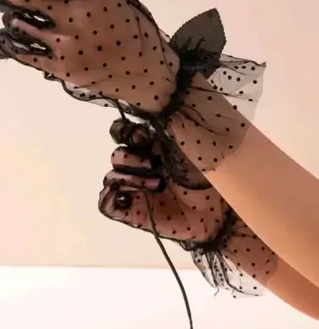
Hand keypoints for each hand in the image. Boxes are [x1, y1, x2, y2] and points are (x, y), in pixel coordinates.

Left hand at [0, 0, 178, 112]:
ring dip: (10, 15)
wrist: (147, 72)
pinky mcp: (61, 68)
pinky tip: (5, 37)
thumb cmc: (135, 27)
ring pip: (21, 25)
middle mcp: (72, 17)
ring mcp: (65, 45)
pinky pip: (26, 55)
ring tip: (8, 12)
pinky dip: (12, 45)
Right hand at [100, 119, 227, 242]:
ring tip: (157, 184)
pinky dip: (109, 197)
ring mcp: (136, 190)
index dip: (127, 131)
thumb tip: (153, 115)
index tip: (144, 137)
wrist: (222, 210)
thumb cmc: (210, 175)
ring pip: (110, 176)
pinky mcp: (134, 213)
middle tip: (154, 162)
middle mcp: (141, 166)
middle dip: (130, 157)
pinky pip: (107, 204)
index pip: (124, 132)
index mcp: (152, 146)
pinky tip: (131, 197)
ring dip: (129, 177)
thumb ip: (172, 130)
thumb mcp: (192, 146)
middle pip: (116, 154)